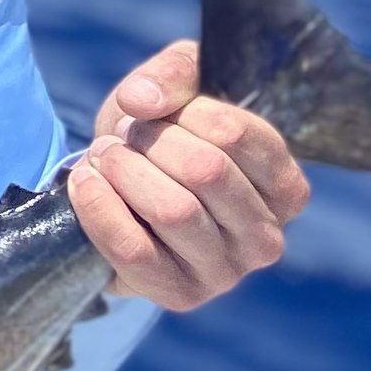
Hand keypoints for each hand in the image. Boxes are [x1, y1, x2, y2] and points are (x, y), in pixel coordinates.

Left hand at [66, 38, 308, 311]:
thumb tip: (142, 101)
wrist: (122, 195)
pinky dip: (100, 208)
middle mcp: (267, 238)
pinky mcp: (179, 295)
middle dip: (151, 140)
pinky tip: (84, 182)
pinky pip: (134, 250)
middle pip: (206, 171)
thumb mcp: (176, 89)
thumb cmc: (162, 136)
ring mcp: (227, 274)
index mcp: (285, 187)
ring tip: (103, 156)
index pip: (236, 134)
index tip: (152, 107)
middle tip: (123, 135)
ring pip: (174, 210)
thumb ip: (172, 75)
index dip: (183, 110)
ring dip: (124, 171)